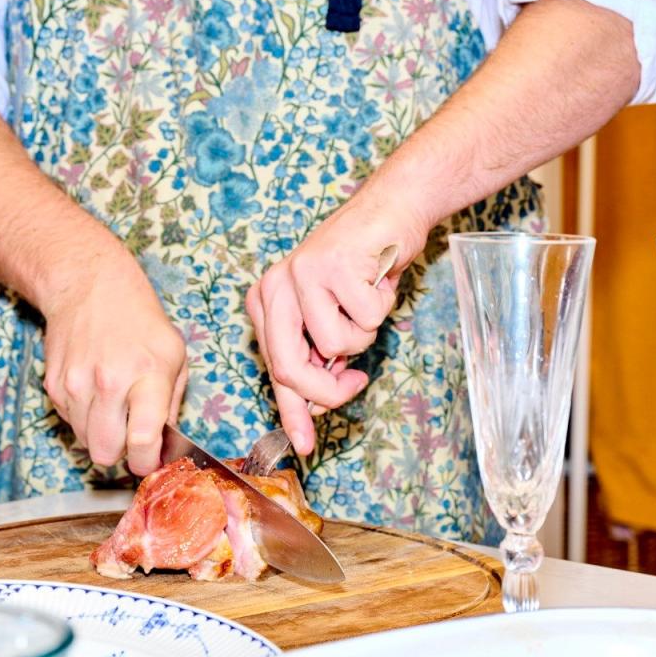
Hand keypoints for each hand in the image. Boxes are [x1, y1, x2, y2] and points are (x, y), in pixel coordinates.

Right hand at [41, 240, 186, 477]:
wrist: (90, 286)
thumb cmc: (140, 320)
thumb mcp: (175, 354)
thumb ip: (171, 404)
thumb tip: (164, 448)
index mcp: (147, 372)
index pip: (142, 440)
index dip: (148, 461)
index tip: (151, 458)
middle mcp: (109, 380)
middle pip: (106, 453)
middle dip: (121, 451)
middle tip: (131, 430)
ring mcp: (76, 383)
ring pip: (86, 442)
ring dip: (101, 433)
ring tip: (113, 402)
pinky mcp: (54, 385)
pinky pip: (70, 423)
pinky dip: (84, 416)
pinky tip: (94, 389)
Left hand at [247, 196, 428, 456]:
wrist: (389, 212)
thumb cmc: (360, 269)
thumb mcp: (328, 315)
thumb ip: (315, 357)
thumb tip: (314, 408)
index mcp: (267, 300)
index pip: (275, 368)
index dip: (292, 411)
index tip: (305, 444)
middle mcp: (275, 286)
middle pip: (293, 368)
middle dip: (330, 390)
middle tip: (355, 383)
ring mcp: (302, 273)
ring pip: (337, 346)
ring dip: (364, 333)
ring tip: (364, 301)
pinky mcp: (334, 265)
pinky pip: (365, 320)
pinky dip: (380, 307)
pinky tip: (375, 279)